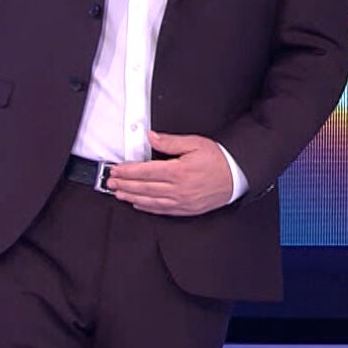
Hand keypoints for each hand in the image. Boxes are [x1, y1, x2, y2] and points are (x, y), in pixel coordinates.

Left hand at [106, 132, 235, 215]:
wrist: (237, 176)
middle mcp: (178, 189)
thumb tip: (151, 138)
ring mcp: (182, 201)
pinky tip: (138, 204)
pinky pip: (162, 210)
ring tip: (118, 193)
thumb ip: (170, 142)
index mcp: (178, 171)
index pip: (145, 171)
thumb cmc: (218, 159)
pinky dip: (147, 207)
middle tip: (110, 182)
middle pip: (144, 187)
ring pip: (150, 201)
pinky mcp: (186, 209)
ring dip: (131, 197)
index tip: (116, 169)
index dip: (127, 171)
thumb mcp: (195, 143)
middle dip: (125, 184)